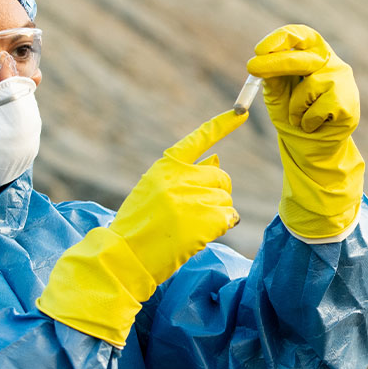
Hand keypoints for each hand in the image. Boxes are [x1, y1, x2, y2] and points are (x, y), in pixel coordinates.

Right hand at [109, 109, 244, 285]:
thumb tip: (217, 160)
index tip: (241, 113)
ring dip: (217, 213)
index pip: (198, 139)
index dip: (221, 125)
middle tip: (199, 212)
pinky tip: (203, 235)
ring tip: (192, 227)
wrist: (126, 256)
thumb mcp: (155, 191)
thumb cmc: (140, 225)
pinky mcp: (205, 220)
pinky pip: (229, 216)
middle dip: (217, 192)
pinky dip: (223, 226)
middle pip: (220, 176)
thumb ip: (183, 175)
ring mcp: (193, 198)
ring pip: (226, 198)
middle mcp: (180, 177)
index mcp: (165, 166)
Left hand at [246, 24, 363, 238]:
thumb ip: (272, 77)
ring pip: (309, 87)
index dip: (281, 38)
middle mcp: (330, 62)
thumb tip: (259, 62)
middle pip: (303, 57)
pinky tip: (313, 125)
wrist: (310, 147)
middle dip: (275, 63)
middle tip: (251, 68)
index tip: (260, 49)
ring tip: (299, 117)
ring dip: (295, 107)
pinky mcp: (348, 103)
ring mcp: (342, 81)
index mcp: (311, 53)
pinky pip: (318, 109)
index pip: (300, 35)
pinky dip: (307, 121)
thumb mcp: (277, 93)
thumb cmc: (292, 114)